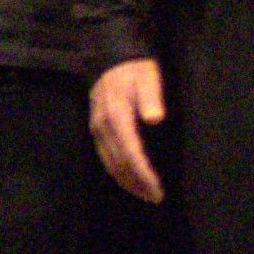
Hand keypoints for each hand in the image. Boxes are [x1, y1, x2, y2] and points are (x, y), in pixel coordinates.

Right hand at [88, 57, 170, 204]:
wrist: (110, 57)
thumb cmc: (135, 69)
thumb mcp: (148, 78)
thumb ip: (151, 98)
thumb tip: (154, 119)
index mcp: (117, 116)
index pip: (131, 154)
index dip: (143, 174)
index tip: (157, 188)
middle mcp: (103, 126)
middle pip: (118, 164)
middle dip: (136, 183)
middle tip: (155, 197)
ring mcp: (96, 128)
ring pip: (109, 163)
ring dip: (126, 181)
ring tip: (144, 193)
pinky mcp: (96, 129)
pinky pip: (104, 156)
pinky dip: (117, 171)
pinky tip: (128, 178)